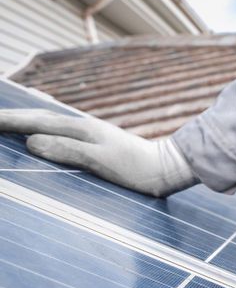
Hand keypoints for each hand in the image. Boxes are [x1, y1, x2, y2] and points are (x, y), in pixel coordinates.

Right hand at [0, 109, 196, 196]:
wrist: (168, 168)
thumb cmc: (137, 168)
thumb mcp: (101, 161)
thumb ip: (67, 150)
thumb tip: (31, 142)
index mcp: (80, 128)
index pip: (34, 122)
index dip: (7, 121)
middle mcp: (83, 127)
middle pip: (38, 118)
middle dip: (10, 118)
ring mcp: (89, 135)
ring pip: (48, 124)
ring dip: (24, 122)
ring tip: (6, 122)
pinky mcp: (95, 146)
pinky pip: (59, 133)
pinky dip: (42, 130)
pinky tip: (40, 134)